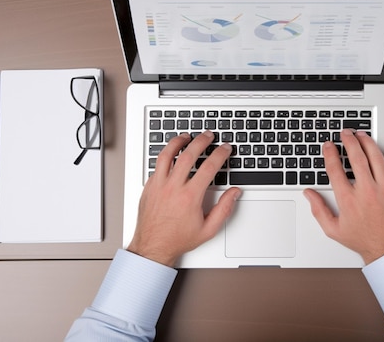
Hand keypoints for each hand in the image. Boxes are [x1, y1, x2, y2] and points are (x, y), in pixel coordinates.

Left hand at [127, 131, 240, 266]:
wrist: (152, 247)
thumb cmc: (177, 239)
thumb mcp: (208, 229)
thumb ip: (224, 209)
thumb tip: (234, 193)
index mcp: (190, 196)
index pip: (209, 167)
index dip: (220, 154)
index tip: (225, 149)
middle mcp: (173, 188)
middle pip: (189, 154)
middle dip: (202, 141)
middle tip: (209, 136)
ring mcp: (159, 185)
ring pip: (168, 155)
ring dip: (178, 142)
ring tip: (186, 136)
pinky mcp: (149, 186)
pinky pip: (157, 165)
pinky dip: (166, 155)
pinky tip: (171, 153)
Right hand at [304, 129, 383, 263]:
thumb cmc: (362, 239)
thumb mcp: (333, 229)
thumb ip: (318, 210)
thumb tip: (309, 194)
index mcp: (348, 199)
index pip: (336, 169)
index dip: (330, 154)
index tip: (328, 146)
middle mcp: (366, 191)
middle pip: (357, 157)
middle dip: (349, 141)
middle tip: (345, 133)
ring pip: (376, 158)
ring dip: (368, 143)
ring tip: (362, 134)